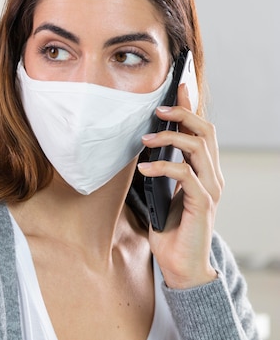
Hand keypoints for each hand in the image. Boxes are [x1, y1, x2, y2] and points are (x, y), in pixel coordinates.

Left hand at [137, 83, 223, 288]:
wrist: (181, 265)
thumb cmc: (169, 228)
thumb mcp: (160, 192)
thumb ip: (158, 170)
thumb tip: (139, 146)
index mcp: (203, 170)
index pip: (201, 131)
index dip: (191, 107)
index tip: (178, 85)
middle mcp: (211, 175)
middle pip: (206, 131)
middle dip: (182, 114)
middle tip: (157, 108)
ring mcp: (210, 189)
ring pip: (199, 148)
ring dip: (170, 137)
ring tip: (145, 139)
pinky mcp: (203, 204)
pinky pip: (185, 176)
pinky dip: (163, 167)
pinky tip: (144, 167)